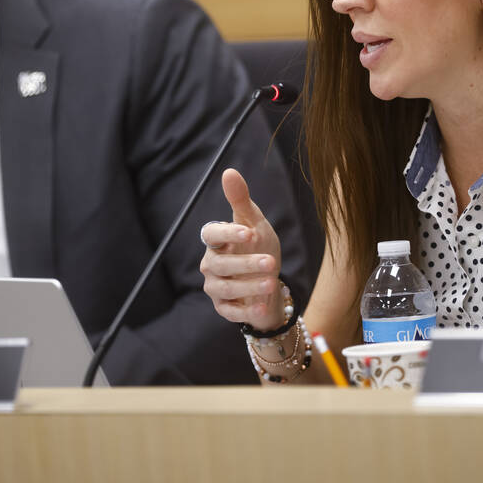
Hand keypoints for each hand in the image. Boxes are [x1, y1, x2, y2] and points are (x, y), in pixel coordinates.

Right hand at [199, 168, 285, 330]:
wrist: (270, 282)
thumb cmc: (259, 247)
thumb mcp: (256, 223)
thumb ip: (241, 200)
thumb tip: (229, 171)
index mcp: (217, 240)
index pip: (211, 234)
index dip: (228, 233)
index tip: (249, 232)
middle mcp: (211, 263)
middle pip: (220, 263)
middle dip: (246, 263)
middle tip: (271, 262)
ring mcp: (216, 287)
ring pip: (226, 287)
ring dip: (248, 286)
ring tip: (271, 283)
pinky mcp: (223, 308)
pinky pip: (230, 311)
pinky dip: (247, 310)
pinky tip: (263, 308)